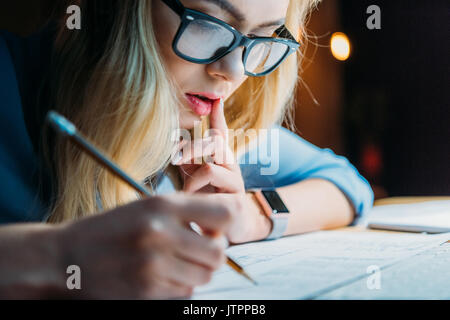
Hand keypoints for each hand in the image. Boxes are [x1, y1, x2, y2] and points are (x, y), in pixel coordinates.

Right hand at [54, 194, 232, 298]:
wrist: (66, 258)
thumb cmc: (110, 229)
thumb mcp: (146, 207)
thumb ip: (184, 213)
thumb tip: (221, 228)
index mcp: (162, 205)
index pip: (224, 212)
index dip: (227, 221)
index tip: (214, 227)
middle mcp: (161, 232)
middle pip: (218, 252)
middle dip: (213, 252)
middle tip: (197, 247)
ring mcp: (154, 264)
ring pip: (205, 274)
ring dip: (197, 270)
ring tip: (177, 261)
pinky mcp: (148, 290)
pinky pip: (186, 291)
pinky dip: (181, 285)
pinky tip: (161, 275)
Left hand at [174, 99, 257, 242]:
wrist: (234, 228)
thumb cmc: (210, 202)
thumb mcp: (196, 179)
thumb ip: (188, 161)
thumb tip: (174, 144)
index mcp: (221, 159)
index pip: (220, 133)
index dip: (218, 116)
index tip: (217, 99)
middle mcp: (231, 166)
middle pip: (215, 143)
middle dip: (191, 148)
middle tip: (174, 159)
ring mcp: (235, 182)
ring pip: (210, 168)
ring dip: (191, 180)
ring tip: (186, 192)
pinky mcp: (236, 200)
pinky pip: (211, 200)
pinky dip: (197, 197)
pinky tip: (194, 203)